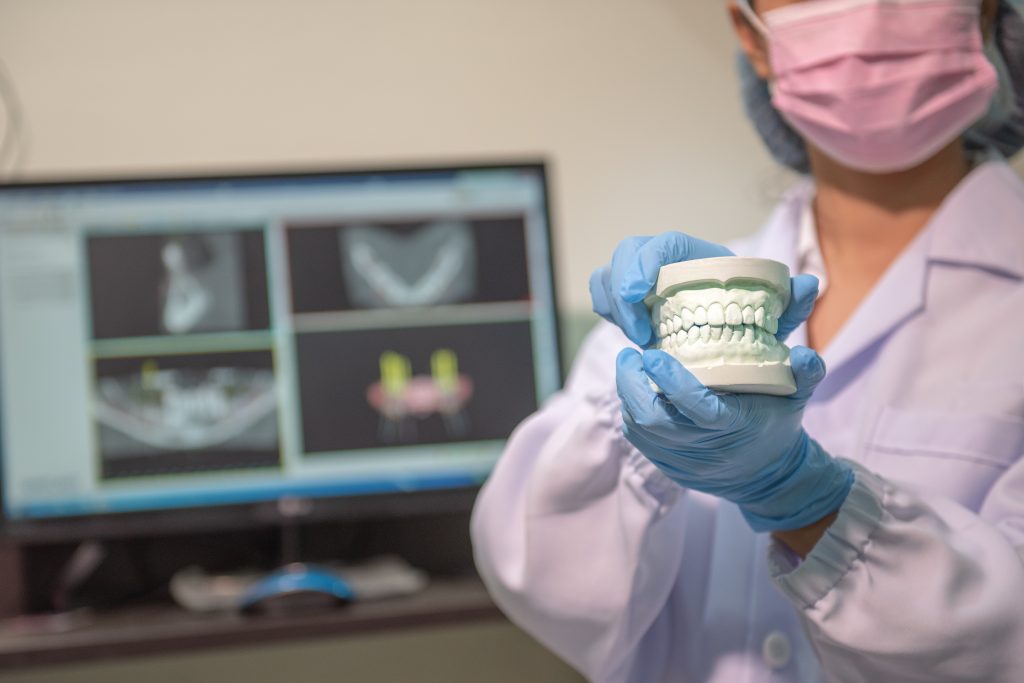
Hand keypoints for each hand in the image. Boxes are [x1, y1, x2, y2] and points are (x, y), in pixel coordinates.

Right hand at [588, 231, 817, 346]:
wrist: (734, 347)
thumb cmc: (753, 326)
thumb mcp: (774, 321)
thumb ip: (790, 304)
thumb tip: (808, 285)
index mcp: (702, 258)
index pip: (664, 243)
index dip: (644, 261)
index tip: (640, 292)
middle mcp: (668, 263)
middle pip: (628, 253)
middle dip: (621, 288)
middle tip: (639, 333)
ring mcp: (643, 281)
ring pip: (608, 274)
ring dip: (612, 302)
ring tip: (637, 337)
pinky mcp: (627, 301)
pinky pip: (602, 296)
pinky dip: (607, 310)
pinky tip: (628, 334)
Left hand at [615, 345, 853, 531]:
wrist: (766, 477)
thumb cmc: (777, 426)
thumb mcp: (797, 399)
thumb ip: (806, 374)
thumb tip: (805, 351)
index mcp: (736, 426)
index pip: (699, 408)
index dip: (672, 382)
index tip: (652, 354)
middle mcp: (705, 448)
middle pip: (655, 420)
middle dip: (633, 385)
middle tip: (629, 354)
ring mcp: (682, 461)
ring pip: (640, 430)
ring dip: (627, 395)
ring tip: (628, 364)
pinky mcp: (668, 466)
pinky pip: (638, 440)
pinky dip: (630, 412)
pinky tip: (632, 389)